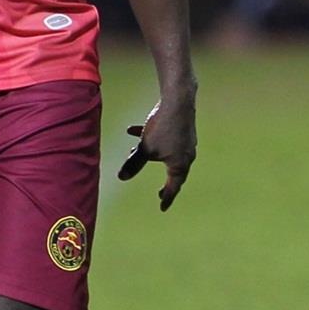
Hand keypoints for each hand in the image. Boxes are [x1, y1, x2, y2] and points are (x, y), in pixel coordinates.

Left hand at [117, 95, 195, 209]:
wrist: (177, 101)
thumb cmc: (162, 128)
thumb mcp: (144, 149)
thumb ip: (133, 164)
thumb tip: (121, 177)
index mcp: (180, 165)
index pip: (173, 187)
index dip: (166, 198)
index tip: (162, 208)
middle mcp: (187, 156)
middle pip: (173, 172)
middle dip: (165, 180)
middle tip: (160, 192)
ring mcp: (187, 143)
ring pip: (168, 154)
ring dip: (152, 155)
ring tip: (135, 152)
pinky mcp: (184, 131)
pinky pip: (168, 140)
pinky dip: (154, 140)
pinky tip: (134, 130)